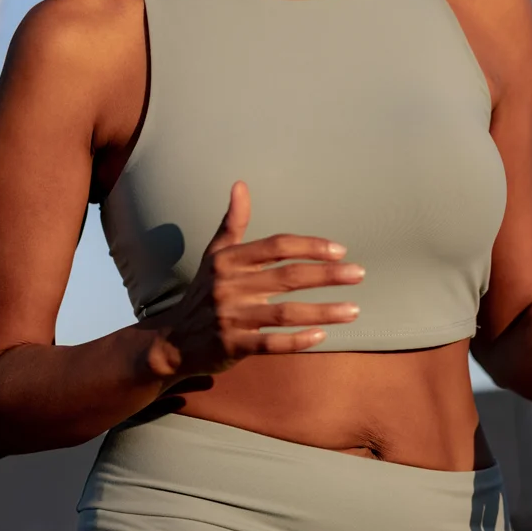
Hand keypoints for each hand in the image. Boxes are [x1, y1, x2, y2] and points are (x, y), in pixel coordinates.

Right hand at [147, 180, 363, 380]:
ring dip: (323, 311)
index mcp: (229, 260)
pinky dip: (296, 341)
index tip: (340, 249)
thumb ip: (232, 222)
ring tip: (353, 309)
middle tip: (359, 273)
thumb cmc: (203, 291)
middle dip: (327, 275)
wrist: (172, 340)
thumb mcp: (214, 254)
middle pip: (287, 277)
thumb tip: (240, 184)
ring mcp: (231, 317)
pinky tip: (322, 337)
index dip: (309, 246)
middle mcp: (230, 285)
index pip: (276, 246)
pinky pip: (270, 344)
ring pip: (285, 313)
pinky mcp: (232, 346)